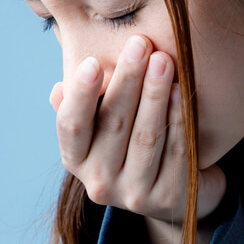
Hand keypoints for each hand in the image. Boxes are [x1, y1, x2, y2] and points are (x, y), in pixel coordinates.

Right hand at [50, 36, 227, 223]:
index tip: (92, 62)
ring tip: (164, 60)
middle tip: (140, 44)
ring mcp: (135, 195)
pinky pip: (176, 153)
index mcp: (76, 160)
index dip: (80, 96)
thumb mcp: (101, 130)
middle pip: (113, 125)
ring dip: (154, 95)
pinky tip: (182, 92)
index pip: (70, 127)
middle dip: (127, 80)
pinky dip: (179, 120)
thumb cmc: (131, 147)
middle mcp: (99, 183)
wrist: (175, 192)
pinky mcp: (170, 199)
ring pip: (145, 138)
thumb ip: (83, 108)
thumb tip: (60, 87)